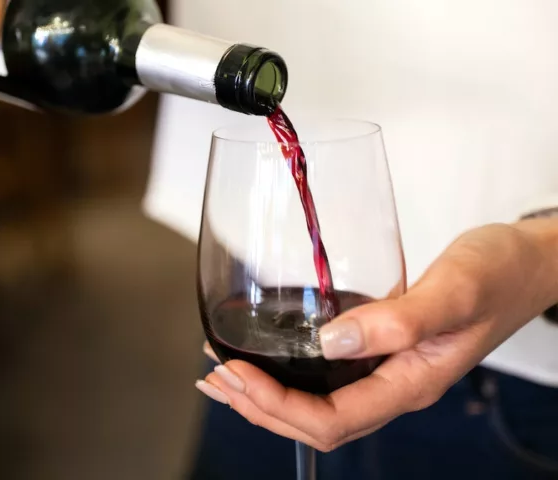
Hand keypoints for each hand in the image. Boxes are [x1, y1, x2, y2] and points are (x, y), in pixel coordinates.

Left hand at [196, 220, 557, 451]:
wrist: (524, 264)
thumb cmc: (499, 275)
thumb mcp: (456, 291)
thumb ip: (400, 320)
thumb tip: (332, 342)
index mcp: (409, 383)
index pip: (330, 420)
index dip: (276, 405)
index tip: (236, 374)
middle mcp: (393, 384)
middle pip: (314, 423)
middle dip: (259, 406)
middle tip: (215, 377)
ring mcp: (386, 370)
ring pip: (316, 404)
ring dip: (266, 394)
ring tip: (225, 374)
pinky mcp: (381, 349)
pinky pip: (326, 377)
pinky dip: (288, 372)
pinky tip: (268, 356)